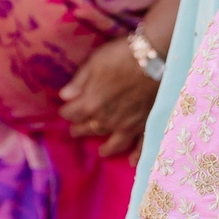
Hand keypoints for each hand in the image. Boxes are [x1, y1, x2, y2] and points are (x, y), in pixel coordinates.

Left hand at [59, 33, 159, 156]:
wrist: (154, 58)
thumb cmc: (121, 55)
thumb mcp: (94, 62)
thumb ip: (79, 82)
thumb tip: (64, 96)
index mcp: (90, 104)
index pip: (71, 113)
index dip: (66, 111)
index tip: (65, 110)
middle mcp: (106, 120)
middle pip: (89, 128)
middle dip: (80, 128)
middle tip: (76, 130)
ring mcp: (127, 125)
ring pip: (113, 142)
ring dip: (105, 148)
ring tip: (102, 151)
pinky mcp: (146, 125)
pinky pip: (140, 145)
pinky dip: (136, 155)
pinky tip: (132, 162)